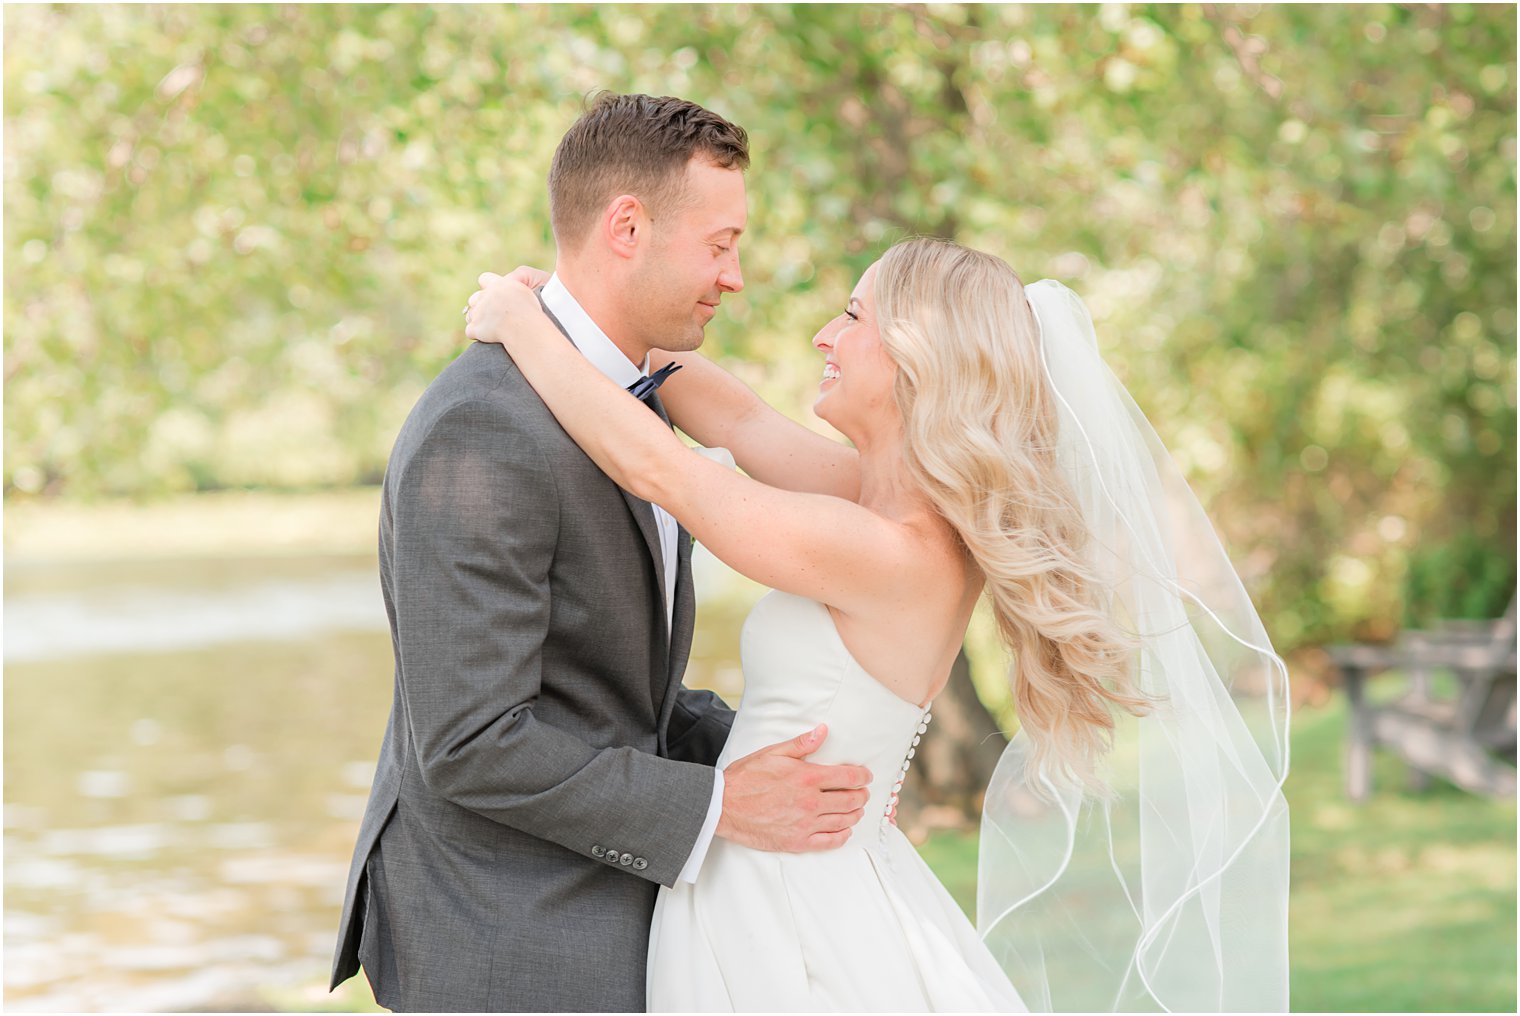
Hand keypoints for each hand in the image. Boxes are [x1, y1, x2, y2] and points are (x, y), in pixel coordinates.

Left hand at [463, 268, 546, 346]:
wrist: (524, 328)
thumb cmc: (534, 307)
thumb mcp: (536, 281)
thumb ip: (520, 277)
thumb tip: (508, 280)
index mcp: (498, 285)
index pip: (485, 279)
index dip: (489, 287)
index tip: (497, 296)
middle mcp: (484, 297)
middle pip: (474, 298)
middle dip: (481, 305)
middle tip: (496, 315)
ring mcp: (478, 313)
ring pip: (470, 315)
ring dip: (479, 320)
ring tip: (494, 328)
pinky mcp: (475, 329)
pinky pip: (470, 331)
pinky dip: (478, 335)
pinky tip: (490, 338)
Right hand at [716, 724, 873, 851]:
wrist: (723, 805)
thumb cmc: (746, 777)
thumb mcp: (773, 753)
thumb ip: (802, 744)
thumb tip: (823, 731)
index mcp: (808, 777)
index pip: (848, 777)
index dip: (863, 776)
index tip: (866, 776)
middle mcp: (811, 802)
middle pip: (851, 800)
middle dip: (862, 796)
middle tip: (863, 793)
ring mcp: (805, 824)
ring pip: (844, 821)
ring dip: (855, 814)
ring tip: (856, 810)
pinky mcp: (797, 841)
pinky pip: (829, 842)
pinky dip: (842, 836)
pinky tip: (844, 831)